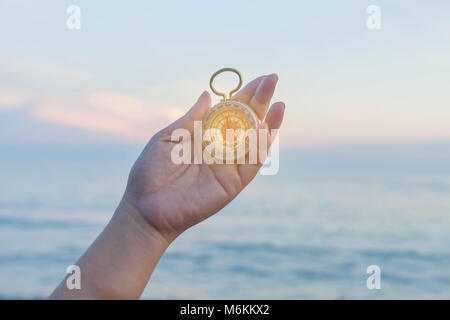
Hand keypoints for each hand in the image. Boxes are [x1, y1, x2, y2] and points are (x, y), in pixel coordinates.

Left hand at [123, 74, 284, 242]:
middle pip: (246, 121)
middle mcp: (219, 148)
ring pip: (254, 142)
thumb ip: (191, 118)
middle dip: (260, 101)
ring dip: (268, 122)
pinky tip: (264, 127)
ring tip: (278, 103)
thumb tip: (207, 94)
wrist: (145, 207)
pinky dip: (260, 147)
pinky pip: (250, 163)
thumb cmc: (151, 171)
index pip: (230, 111)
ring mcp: (228, 166)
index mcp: (204, 135)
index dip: (244, 94)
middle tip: (272, 80)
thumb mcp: (169, 137)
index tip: (259, 79)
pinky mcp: (232, 183)